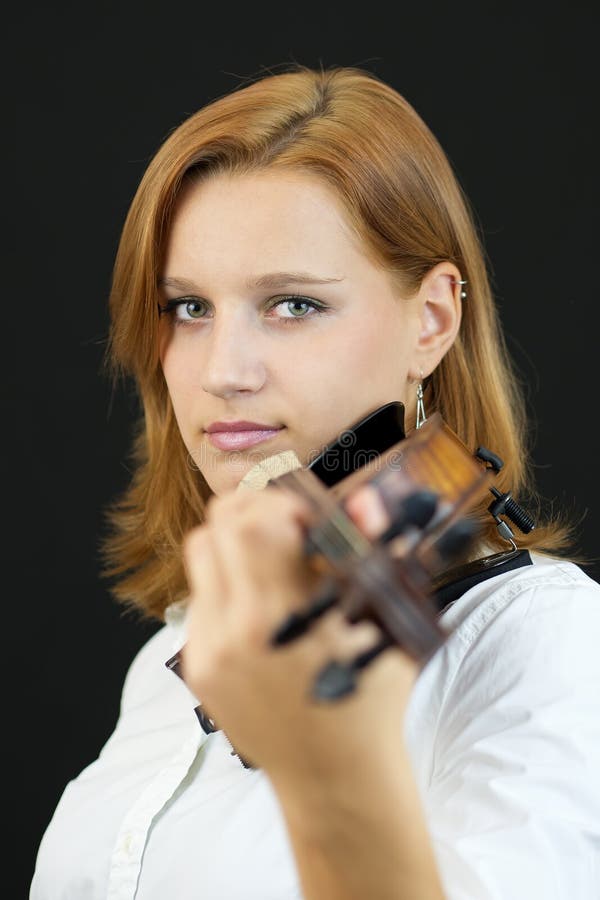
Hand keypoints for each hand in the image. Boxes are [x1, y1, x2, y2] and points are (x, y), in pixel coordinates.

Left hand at [180, 484, 417, 779]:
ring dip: (234, 544)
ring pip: (200, 557)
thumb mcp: (386, 622)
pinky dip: (227, 584)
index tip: (306, 521)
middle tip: (286, 531)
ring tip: (272, 566)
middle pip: (215, 528)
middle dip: (252, 513)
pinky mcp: (196, 667)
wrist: (334, 777)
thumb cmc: (370, 699)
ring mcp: (209, 651)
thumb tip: (360, 500)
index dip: (278, 504)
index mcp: (285, 618)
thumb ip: (373, 551)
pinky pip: (200, 598)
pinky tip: (262, 609)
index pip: (251, 524)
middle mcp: (236, 632)